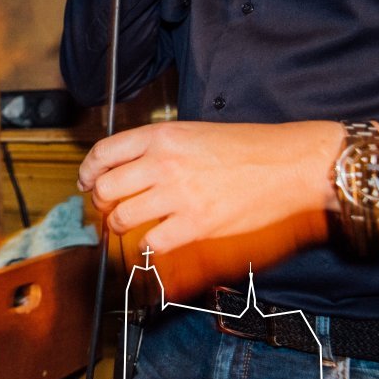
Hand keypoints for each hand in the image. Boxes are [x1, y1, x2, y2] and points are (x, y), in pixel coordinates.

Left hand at [79, 121, 342, 292]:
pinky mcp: (196, 225)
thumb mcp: (193, 132)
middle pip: (104, 188)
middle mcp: (162, 163)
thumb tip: (125, 168)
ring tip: (128, 226)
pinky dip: (147, 246)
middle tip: (107, 208)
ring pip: (120, 217)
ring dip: (118, 226)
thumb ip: (157, 147)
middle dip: (100, 202)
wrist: (291, 164)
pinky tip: (155, 240)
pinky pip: (150, 242)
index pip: (103, 153)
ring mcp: (177, 195)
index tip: (87, 182)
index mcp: (161, 136)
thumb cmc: (249, 147)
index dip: (88, 171)